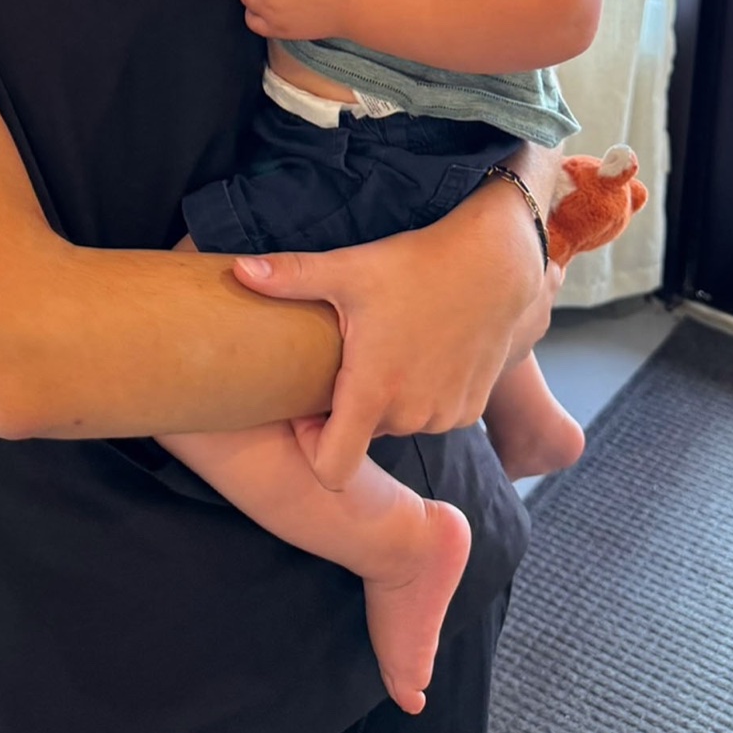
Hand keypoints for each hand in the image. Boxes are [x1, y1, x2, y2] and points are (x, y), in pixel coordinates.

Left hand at [230, 149, 564, 487]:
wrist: (497, 263)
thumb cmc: (417, 264)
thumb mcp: (349, 268)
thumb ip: (290, 276)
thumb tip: (236, 270)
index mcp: (374, 390)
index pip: (332, 469)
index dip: (311, 446)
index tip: (308, 407)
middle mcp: (410, 414)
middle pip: (362, 436)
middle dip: (349, 407)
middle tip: (348, 356)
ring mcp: (445, 415)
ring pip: (397, 423)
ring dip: (387, 400)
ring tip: (387, 346)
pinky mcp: (471, 410)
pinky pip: (431, 416)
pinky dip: (421, 395)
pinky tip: (422, 350)